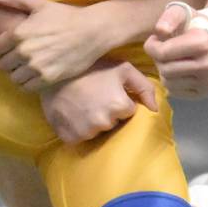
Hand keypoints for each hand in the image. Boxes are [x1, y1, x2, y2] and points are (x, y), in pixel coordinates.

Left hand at [0, 0, 104, 88]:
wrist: (91, 31)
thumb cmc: (65, 16)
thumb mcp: (40, 4)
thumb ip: (16, 0)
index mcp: (17, 33)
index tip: (7, 49)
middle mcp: (23, 52)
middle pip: (2, 65)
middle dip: (8, 61)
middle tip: (16, 59)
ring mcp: (35, 67)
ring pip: (13, 78)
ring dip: (17, 73)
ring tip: (25, 68)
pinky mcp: (47, 79)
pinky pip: (26, 87)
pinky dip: (28, 83)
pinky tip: (34, 75)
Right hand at [40, 59, 157, 144]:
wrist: (53, 70)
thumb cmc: (91, 67)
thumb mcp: (122, 68)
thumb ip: (144, 86)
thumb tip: (155, 109)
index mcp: (120, 105)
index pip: (128, 111)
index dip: (120, 101)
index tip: (108, 91)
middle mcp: (104, 122)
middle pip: (113, 123)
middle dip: (107, 112)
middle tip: (94, 96)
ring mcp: (85, 132)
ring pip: (96, 131)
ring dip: (92, 122)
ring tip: (82, 104)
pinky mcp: (70, 137)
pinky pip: (79, 139)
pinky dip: (77, 130)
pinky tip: (72, 114)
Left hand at [143, 3, 207, 98]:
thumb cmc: (189, 25)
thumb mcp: (179, 12)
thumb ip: (169, 17)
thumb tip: (160, 31)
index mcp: (203, 43)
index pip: (163, 53)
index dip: (152, 46)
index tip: (157, 40)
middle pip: (165, 70)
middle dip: (159, 60)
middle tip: (165, 51)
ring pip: (168, 83)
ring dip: (164, 71)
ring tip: (173, 60)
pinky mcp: (204, 93)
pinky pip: (174, 92)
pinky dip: (172, 82)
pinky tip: (179, 71)